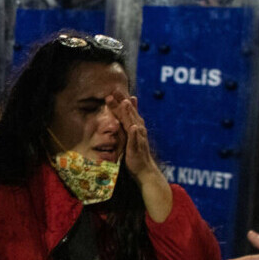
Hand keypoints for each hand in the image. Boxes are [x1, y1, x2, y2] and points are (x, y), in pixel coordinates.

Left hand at [106, 91, 171, 221]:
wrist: (144, 170)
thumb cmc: (135, 152)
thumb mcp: (130, 135)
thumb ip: (127, 122)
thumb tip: (125, 108)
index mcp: (135, 126)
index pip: (127, 111)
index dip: (121, 100)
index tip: (114, 89)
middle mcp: (138, 129)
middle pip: (129, 113)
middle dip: (123, 102)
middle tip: (115, 91)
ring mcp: (138, 138)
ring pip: (133, 123)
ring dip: (130, 113)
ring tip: (126, 103)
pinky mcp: (137, 148)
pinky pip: (136, 140)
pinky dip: (135, 133)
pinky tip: (133, 127)